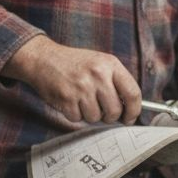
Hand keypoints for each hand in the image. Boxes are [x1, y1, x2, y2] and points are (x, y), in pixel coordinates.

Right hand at [3, 35, 142, 128]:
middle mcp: (98, 74)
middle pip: (115, 111)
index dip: (134, 111)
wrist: (43, 58)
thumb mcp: (99, 63)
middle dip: (109, 117)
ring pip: (96, 118)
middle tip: (101, 110)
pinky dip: (74, 114)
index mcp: (110, 64)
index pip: (133, 93)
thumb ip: (116, 82)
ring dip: (89, 115)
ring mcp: (82, 87)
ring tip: (82, 100)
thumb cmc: (74, 64)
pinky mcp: (67, 98)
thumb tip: (129, 110)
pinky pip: (78, 119)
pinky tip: (70, 101)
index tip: (129, 118)